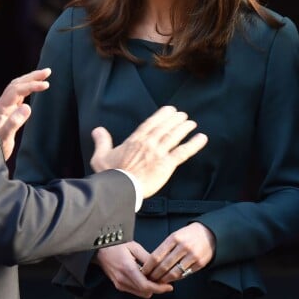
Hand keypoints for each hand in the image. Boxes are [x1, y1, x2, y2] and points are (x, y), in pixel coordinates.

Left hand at [0, 68, 50, 159]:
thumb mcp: (4, 139)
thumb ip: (14, 123)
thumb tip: (27, 107)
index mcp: (0, 109)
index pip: (16, 90)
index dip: (31, 86)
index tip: (46, 85)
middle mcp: (1, 105)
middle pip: (16, 84)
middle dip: (32, 76)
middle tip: (48, 71)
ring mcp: (4, 108)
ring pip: (17, 87)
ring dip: (30, 79)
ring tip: (44, 75)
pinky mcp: (7, 112)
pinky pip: (18, 95)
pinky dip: (27, 88)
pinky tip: (34, 88)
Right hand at [90, 106, 207, 197]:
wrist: (121, 189)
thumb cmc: (111, 175)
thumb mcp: (101, 156)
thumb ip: (102, 141)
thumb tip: (97, 129)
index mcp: (135, 140)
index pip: (151, 123)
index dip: (162, 115)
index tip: (170, 109)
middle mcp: (149, 143)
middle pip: (165, 127)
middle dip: (175, 119)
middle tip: (183, 115)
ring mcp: (159, 153)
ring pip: (174, 136)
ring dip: (184, 128)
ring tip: (191, 122)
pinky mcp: (167, 164)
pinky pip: (183, 152)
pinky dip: (194, 144)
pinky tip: (202, 138)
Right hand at [95, 242, 172, 298]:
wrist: (99, 249)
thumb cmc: (117, 245)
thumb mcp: (134, 246)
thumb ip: (147, 258)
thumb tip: (159, 267)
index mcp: (128, 269)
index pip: (147, 286)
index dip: (160, 288)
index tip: (169, 286)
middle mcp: (123, 280)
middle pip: (145, 293)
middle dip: (156, 288)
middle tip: (164, 279)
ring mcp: (120, 284)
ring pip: (140, 294)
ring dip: (149, 288)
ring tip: (155, 277)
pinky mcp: (118, 285)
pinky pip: (134, 291)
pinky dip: (142, 287)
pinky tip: (145, 277)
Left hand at [140, 222, 214, 283]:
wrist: (209, 233)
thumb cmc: (188, 235)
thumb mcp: (176, 235)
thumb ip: (165, 248)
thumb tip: (152, 262)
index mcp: (174, 238)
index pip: (157, 255)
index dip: (148, 266)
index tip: (143, 271)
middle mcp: (183, 246)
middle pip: (164, 266)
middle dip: (154, 275)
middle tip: (149, 279)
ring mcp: (192, 256)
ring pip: (174, 273)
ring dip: (164, 279)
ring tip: (158, 281)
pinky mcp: (199, 264)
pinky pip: (184, 274)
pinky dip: (176, 278)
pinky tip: (171, 279)